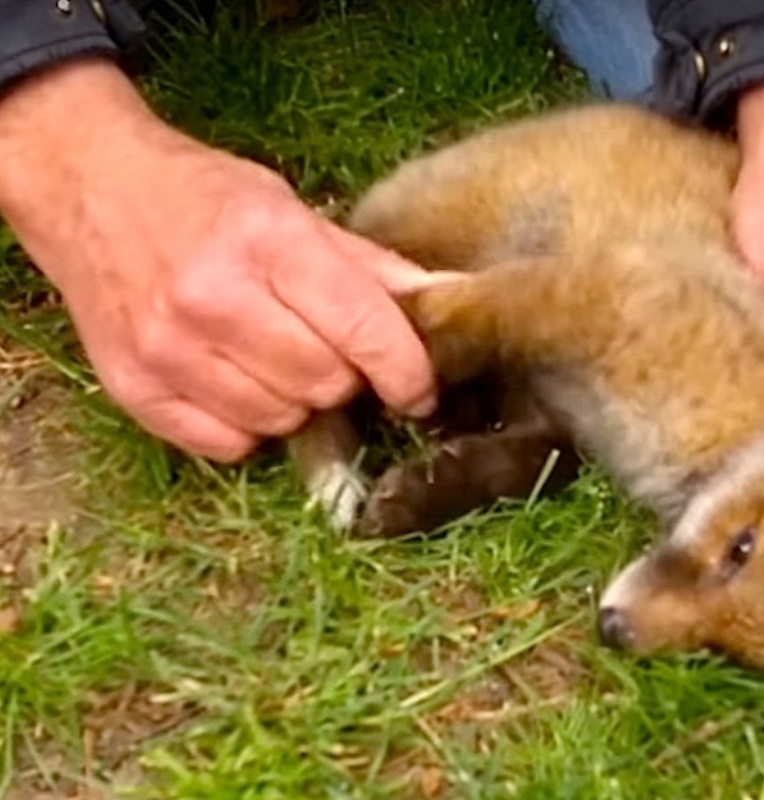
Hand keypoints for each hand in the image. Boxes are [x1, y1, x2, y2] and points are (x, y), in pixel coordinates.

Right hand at [0, 59, 445, 461]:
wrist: (88, 189)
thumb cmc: (202, 197)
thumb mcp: (291, 209)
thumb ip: (366, 265)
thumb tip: (440, 303)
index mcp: (267, 241)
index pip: (363, 329)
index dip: (407, 371)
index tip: (420, 392)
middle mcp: (213, 298)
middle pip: (326, 383)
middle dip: (346, 377)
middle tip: (329, 350)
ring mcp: (168, 348)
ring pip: (281, 421)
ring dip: (297, 402)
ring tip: (276, 359)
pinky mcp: (134, 388)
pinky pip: (228, 446)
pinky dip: (247, 426)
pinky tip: (237, 381)